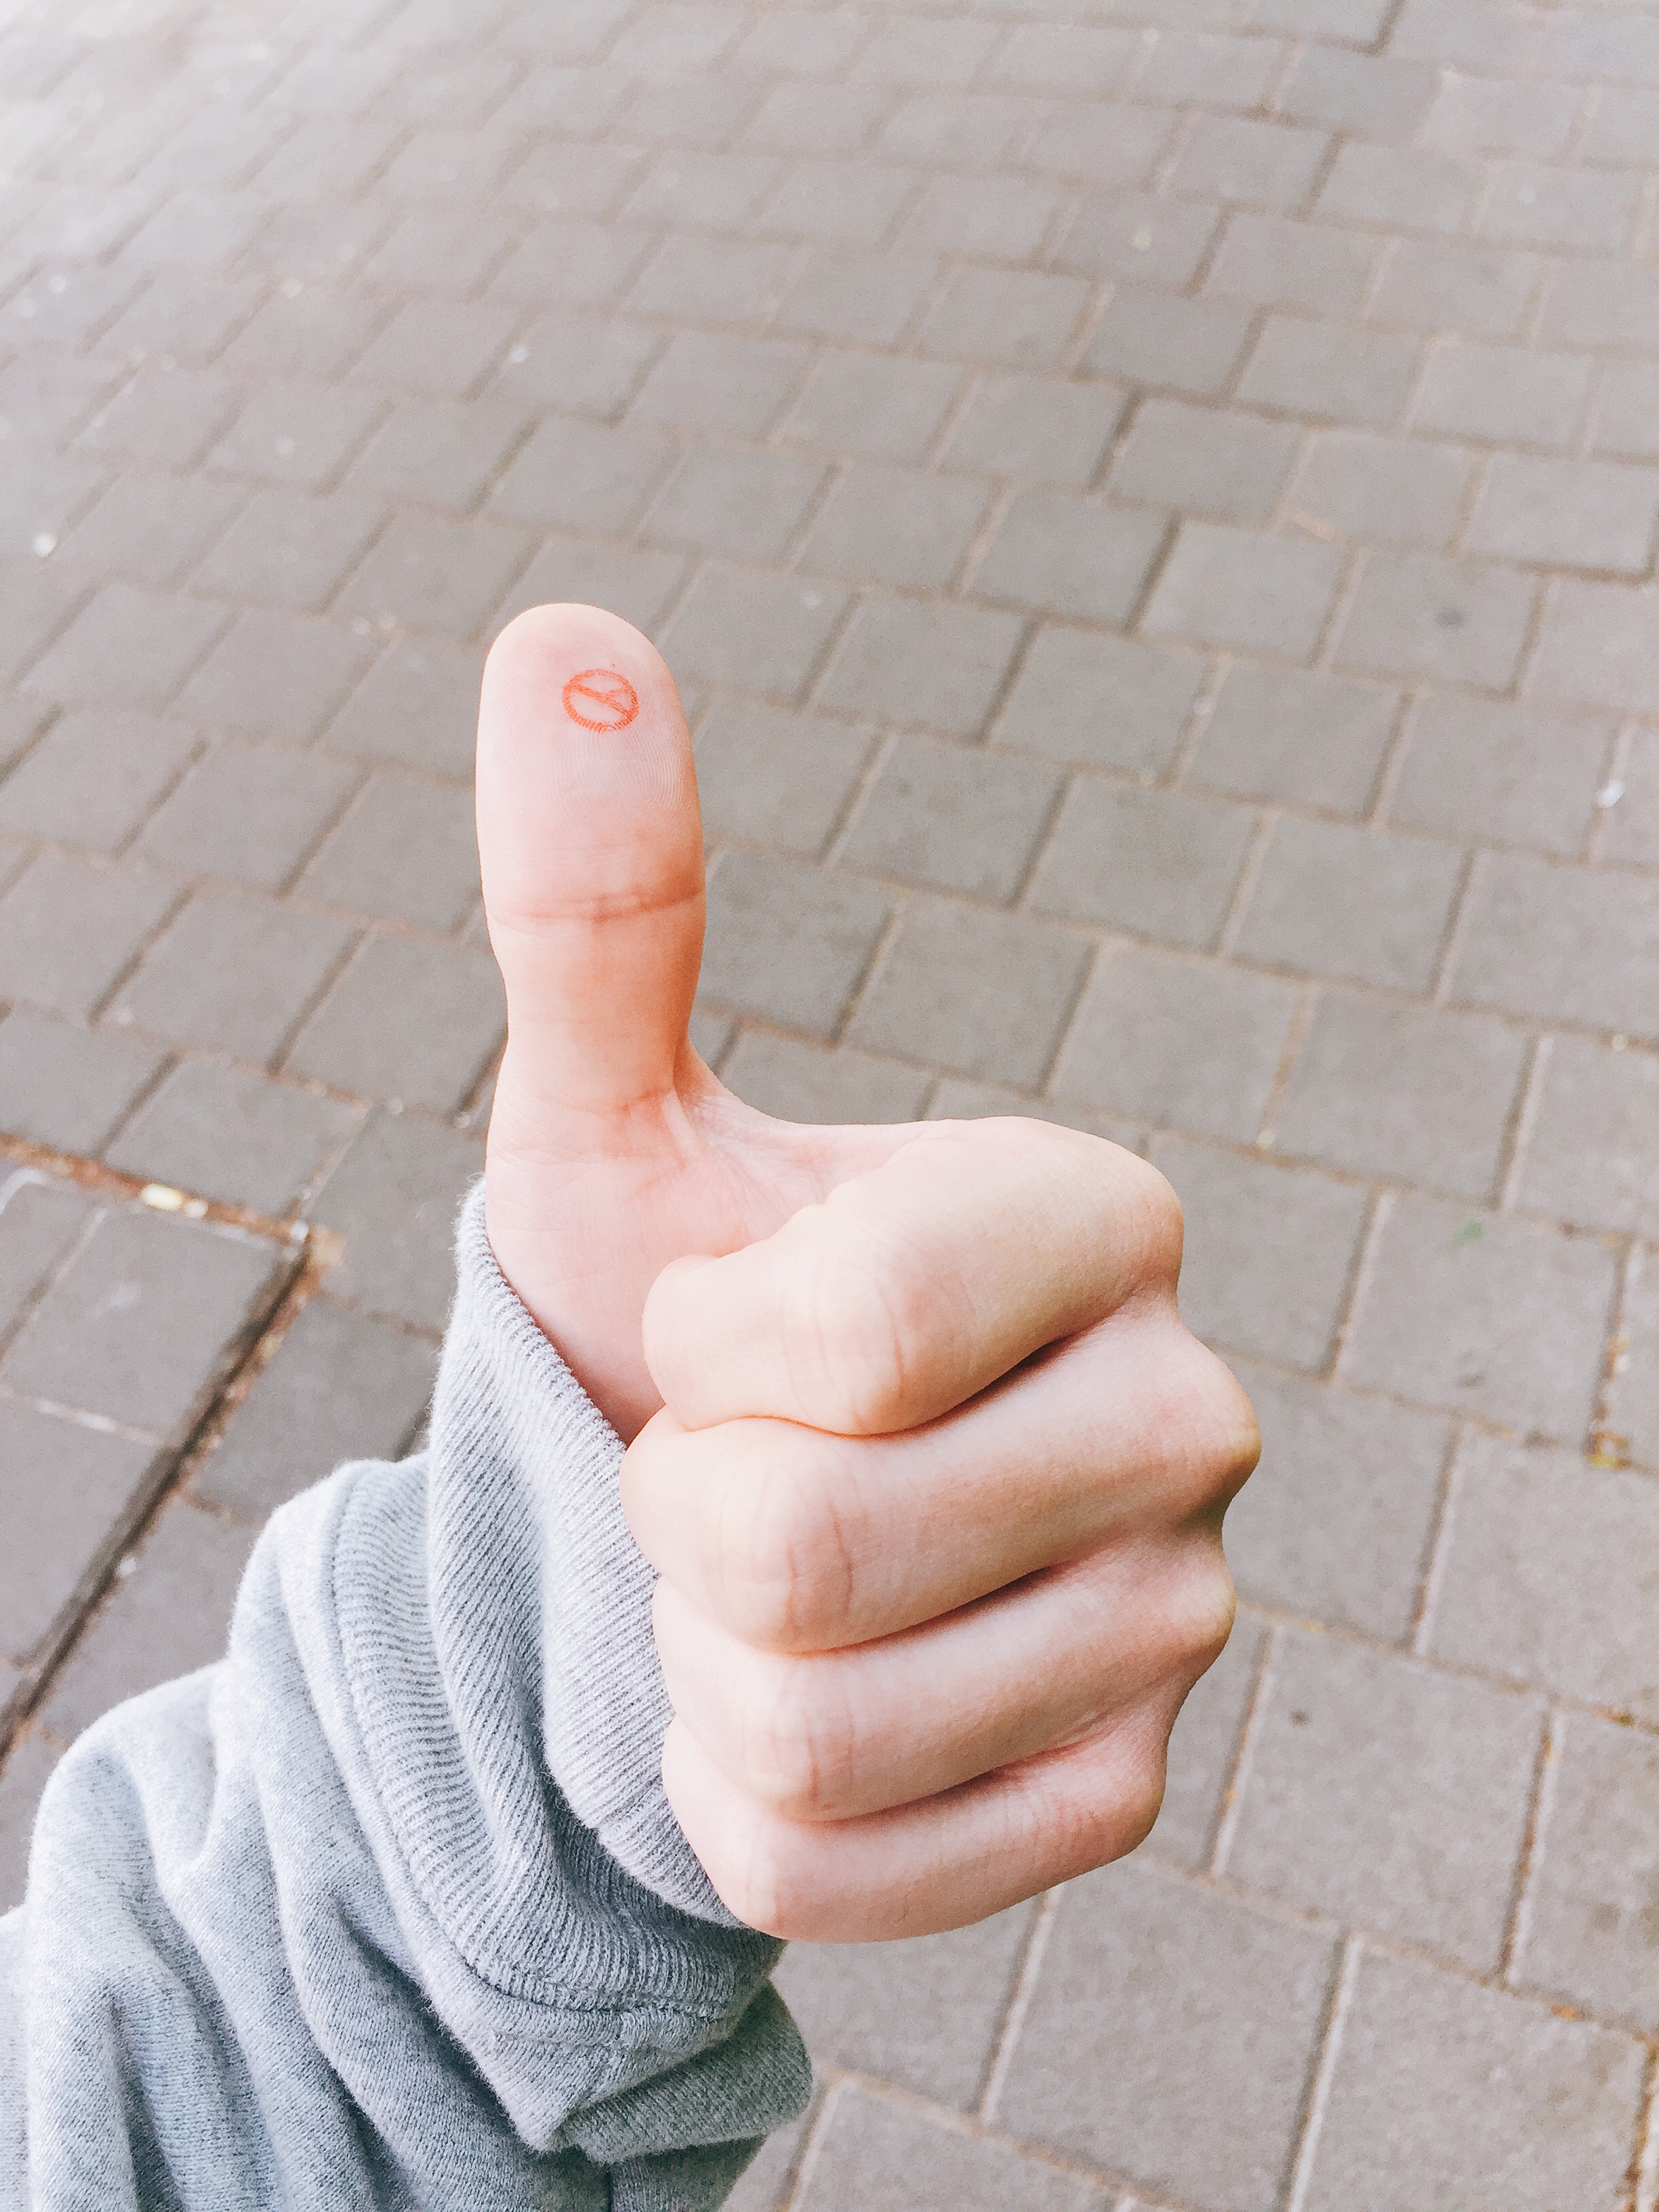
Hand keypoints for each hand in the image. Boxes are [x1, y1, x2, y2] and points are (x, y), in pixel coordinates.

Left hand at [478, 605, 1258, 1941]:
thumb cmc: (666, 1317)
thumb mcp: (608, 1120)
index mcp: (1100, 1212)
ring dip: (696, 1661)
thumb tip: (562, 637)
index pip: (853, 1329)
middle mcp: (1190, 1408)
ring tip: (758, 1588)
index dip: (704, 1346)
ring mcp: (1176, 1622)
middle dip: (677, 1517)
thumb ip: (599, 902)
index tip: (725, 1331)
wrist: (699, 1546)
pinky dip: (735, 1802)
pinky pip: (835, 1861)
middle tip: (729, 1470)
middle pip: (806, 1544)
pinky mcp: (1117, 1795)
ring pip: (806, 1722)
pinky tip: (790, 1708)